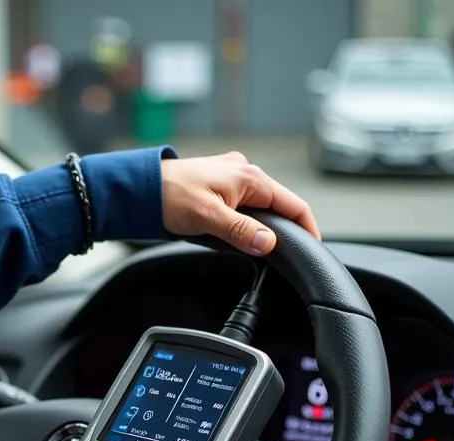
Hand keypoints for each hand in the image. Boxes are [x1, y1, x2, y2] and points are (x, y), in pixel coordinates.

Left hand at [161, 151, 320, 256]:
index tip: (312, 247)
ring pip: (259, 206)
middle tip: (286, 253)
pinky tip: (239, 233)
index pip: (293, 204)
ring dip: (262, 225)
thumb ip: (241, 231)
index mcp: (249, 177)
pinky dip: (246, 220)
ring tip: (262, 247)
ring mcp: (232, 177)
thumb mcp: (209, 218)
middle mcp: (245, 173)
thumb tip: (269, 243)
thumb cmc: (170, 196)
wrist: (141, 188)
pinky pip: (243, 204)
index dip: (306, 227)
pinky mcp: (219, 186)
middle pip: (278, 205)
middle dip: (284, 228)